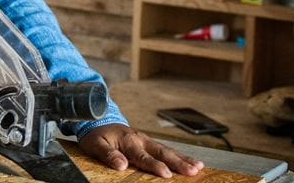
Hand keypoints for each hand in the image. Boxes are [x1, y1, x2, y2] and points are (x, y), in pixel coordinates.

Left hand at [79, 124, 203, 177]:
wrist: (98, 121)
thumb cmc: (96, 136)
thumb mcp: (95, 145)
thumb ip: (108, 155)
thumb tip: (121, 165)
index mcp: (128, 142)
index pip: (142, 157)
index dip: (155, 166)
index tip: (166, 173)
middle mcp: (140, 140)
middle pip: (161, 153)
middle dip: (178, 162)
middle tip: (192, 171)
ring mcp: (146, 140)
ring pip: (167, 150)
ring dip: (183, 159)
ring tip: (198, 167)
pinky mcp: (149, 142)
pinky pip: (166, 149)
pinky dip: (180, 156)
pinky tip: (191, 162)